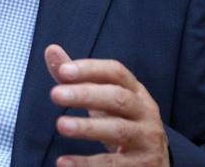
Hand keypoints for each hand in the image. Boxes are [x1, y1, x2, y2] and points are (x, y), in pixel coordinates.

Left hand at [45, 44, 168, 166]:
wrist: (154, 161)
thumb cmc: (121, 121)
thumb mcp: (104, 98)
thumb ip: (77, 76)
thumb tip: (51, 49)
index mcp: (135, 91)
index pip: (116, 72)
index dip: (90, 69)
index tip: (63, 70)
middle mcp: (145, 112)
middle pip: (117, 98)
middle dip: (86, 94)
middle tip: (55, 94)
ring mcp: (146, 139)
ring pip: (119, 130)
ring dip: (87, 127)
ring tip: (60, 124)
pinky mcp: (143, 165)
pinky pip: (113, 164)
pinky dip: (86, 164)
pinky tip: (63, 162)